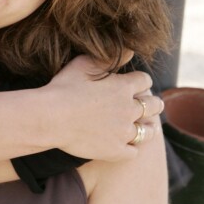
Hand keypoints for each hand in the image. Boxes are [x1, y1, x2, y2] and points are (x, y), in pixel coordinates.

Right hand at [44, 51, 163, 161]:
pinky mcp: (115, 151)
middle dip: (153, 102)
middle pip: (153, 105)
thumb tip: (130, 52)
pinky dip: (131, 148)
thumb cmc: (64, 87)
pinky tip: (127, 145)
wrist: (50, 118)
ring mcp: (123, 132)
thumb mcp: (84, 64)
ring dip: (148, 127)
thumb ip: (108, 59)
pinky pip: (133, 152)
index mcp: (123, 87)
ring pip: (148, 131)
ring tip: (146, 126)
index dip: (141, 81)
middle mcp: (129, 109)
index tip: (137, 83)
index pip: (145, 81)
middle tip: (151, 104)